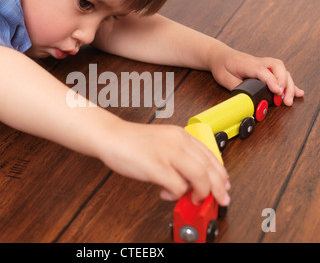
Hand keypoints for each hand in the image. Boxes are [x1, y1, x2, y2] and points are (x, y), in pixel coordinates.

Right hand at [98, 120, 230, 205]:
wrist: (111, 136)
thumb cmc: (134, 141)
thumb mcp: (164, 142)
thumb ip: (180, 157)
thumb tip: (193, 179)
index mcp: (182, 135)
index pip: (211, 156)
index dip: (221, 175)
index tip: (224, 186)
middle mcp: (178, 142)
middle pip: (209, 168)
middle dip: (218, 188)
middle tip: (219, 199)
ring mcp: (167, 153)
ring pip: (199, 177)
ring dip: (200, 193)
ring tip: (192, 198)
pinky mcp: (155, 166)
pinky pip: (177, 186)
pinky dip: (176, 194)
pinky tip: (167, 193)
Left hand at [209, 45, 303, 105]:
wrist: (220, 55)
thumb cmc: (222, 65)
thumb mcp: (224, 78)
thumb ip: (236, 87)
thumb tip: (247, 98)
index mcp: (247, 63)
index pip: (263, 71)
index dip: (271, 81)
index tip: (277, 91)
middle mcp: (259, 62)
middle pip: (278, 68)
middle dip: (285, 84)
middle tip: (284, 99)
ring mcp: (264, 64)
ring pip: (282, 71)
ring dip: (289, 85)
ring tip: (289, 100)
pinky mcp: (266, 68)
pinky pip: (281, 73)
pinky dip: (290, 83)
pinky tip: (297, 92)